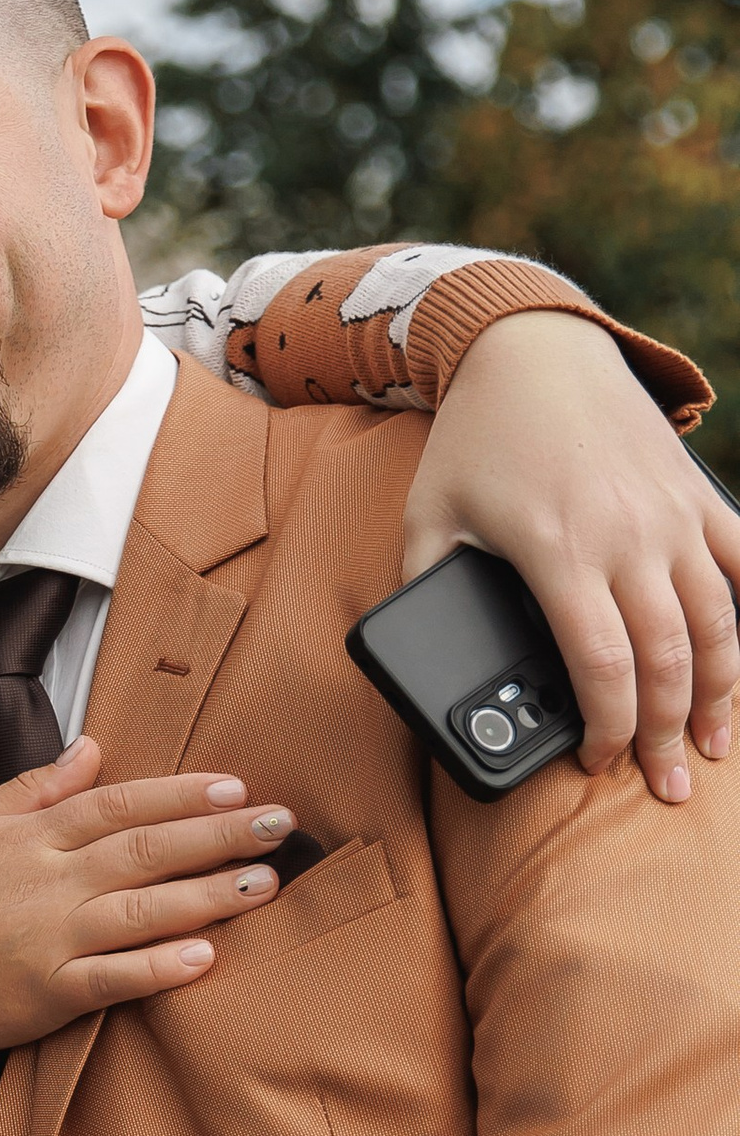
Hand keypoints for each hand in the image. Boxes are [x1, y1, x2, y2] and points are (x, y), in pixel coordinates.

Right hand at [0, 740, 294, 1083]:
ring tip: (265, 883)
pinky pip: (113, 979)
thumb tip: (92, 746)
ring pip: (142, 910)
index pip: (121, 804)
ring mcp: (49, 939)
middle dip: (219, 835)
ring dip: (208, 895)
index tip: (236, 786)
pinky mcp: (46, 994)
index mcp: (33, 836)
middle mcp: (48, 882)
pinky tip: (206, 957)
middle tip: (280, 823)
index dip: (182, 794)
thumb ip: (36, 786)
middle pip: (146, 849)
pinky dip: (158, 968)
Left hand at [407, 308, 739, 802]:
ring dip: (722, 690)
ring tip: (713, 744)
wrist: (529, 349)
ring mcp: (670, 513)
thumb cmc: (474, 439)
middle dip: (669, 732)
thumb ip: (427, 591)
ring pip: (720, 620)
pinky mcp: (697, 492)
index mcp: (557, 551)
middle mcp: (626, 536)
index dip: (608, 728)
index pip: (601, 666)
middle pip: (668, 657)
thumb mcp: (428, 518)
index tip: (598, 763)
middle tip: (669, 785)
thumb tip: (425, 659)